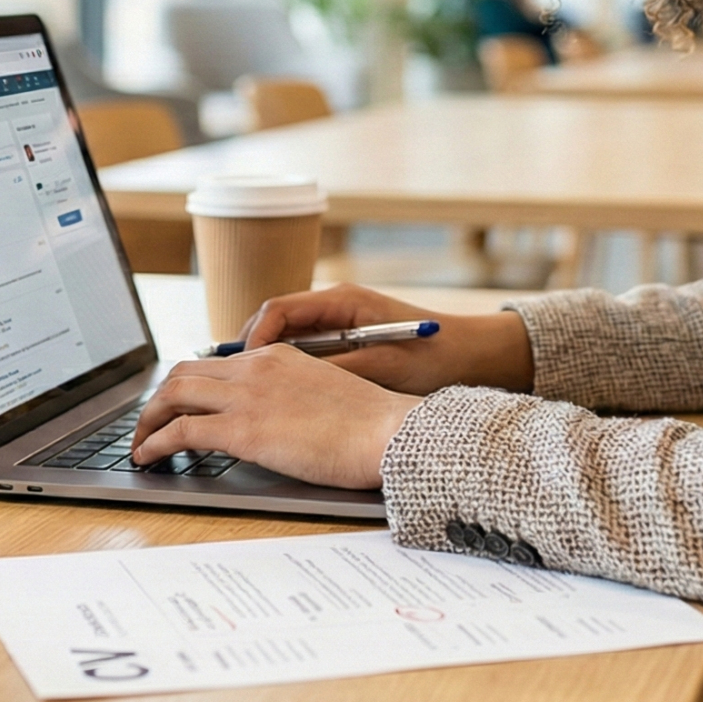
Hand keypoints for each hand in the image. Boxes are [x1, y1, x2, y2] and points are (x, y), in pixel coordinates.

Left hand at [131, 347, 419, 489]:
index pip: (216, 364)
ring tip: (140, 444)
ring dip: (147, 420)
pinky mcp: (242, 430)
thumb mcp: (326, 394)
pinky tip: (149, 458)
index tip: (178, 407)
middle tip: (149, 424)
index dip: (188, 386)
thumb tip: (275, 421)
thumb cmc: (371, 425)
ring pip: (172, 395)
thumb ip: (292, 397)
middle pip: (184, 373)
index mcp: (277, 356)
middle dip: (158, 400)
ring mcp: (246, 396)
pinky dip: (155, 443)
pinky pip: (179, 430)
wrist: (388, 433)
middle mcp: (255, 368)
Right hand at [242, 284, 535, 395]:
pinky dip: (286, 373)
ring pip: (284, 341)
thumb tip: (285, 378)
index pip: (277, 310)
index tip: (240, 367)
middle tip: (227, 384)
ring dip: (264, 365)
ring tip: (243, 394)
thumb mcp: (380, 367)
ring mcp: (340, 325)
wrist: (475, 357)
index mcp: (341, 302)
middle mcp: (335, 307)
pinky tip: (278, 399)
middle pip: (273, 323)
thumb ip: (332, 369)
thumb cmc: (435, 358)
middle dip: (247, 352)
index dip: (252, 338)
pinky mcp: (347, 344)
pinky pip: (303, 354)